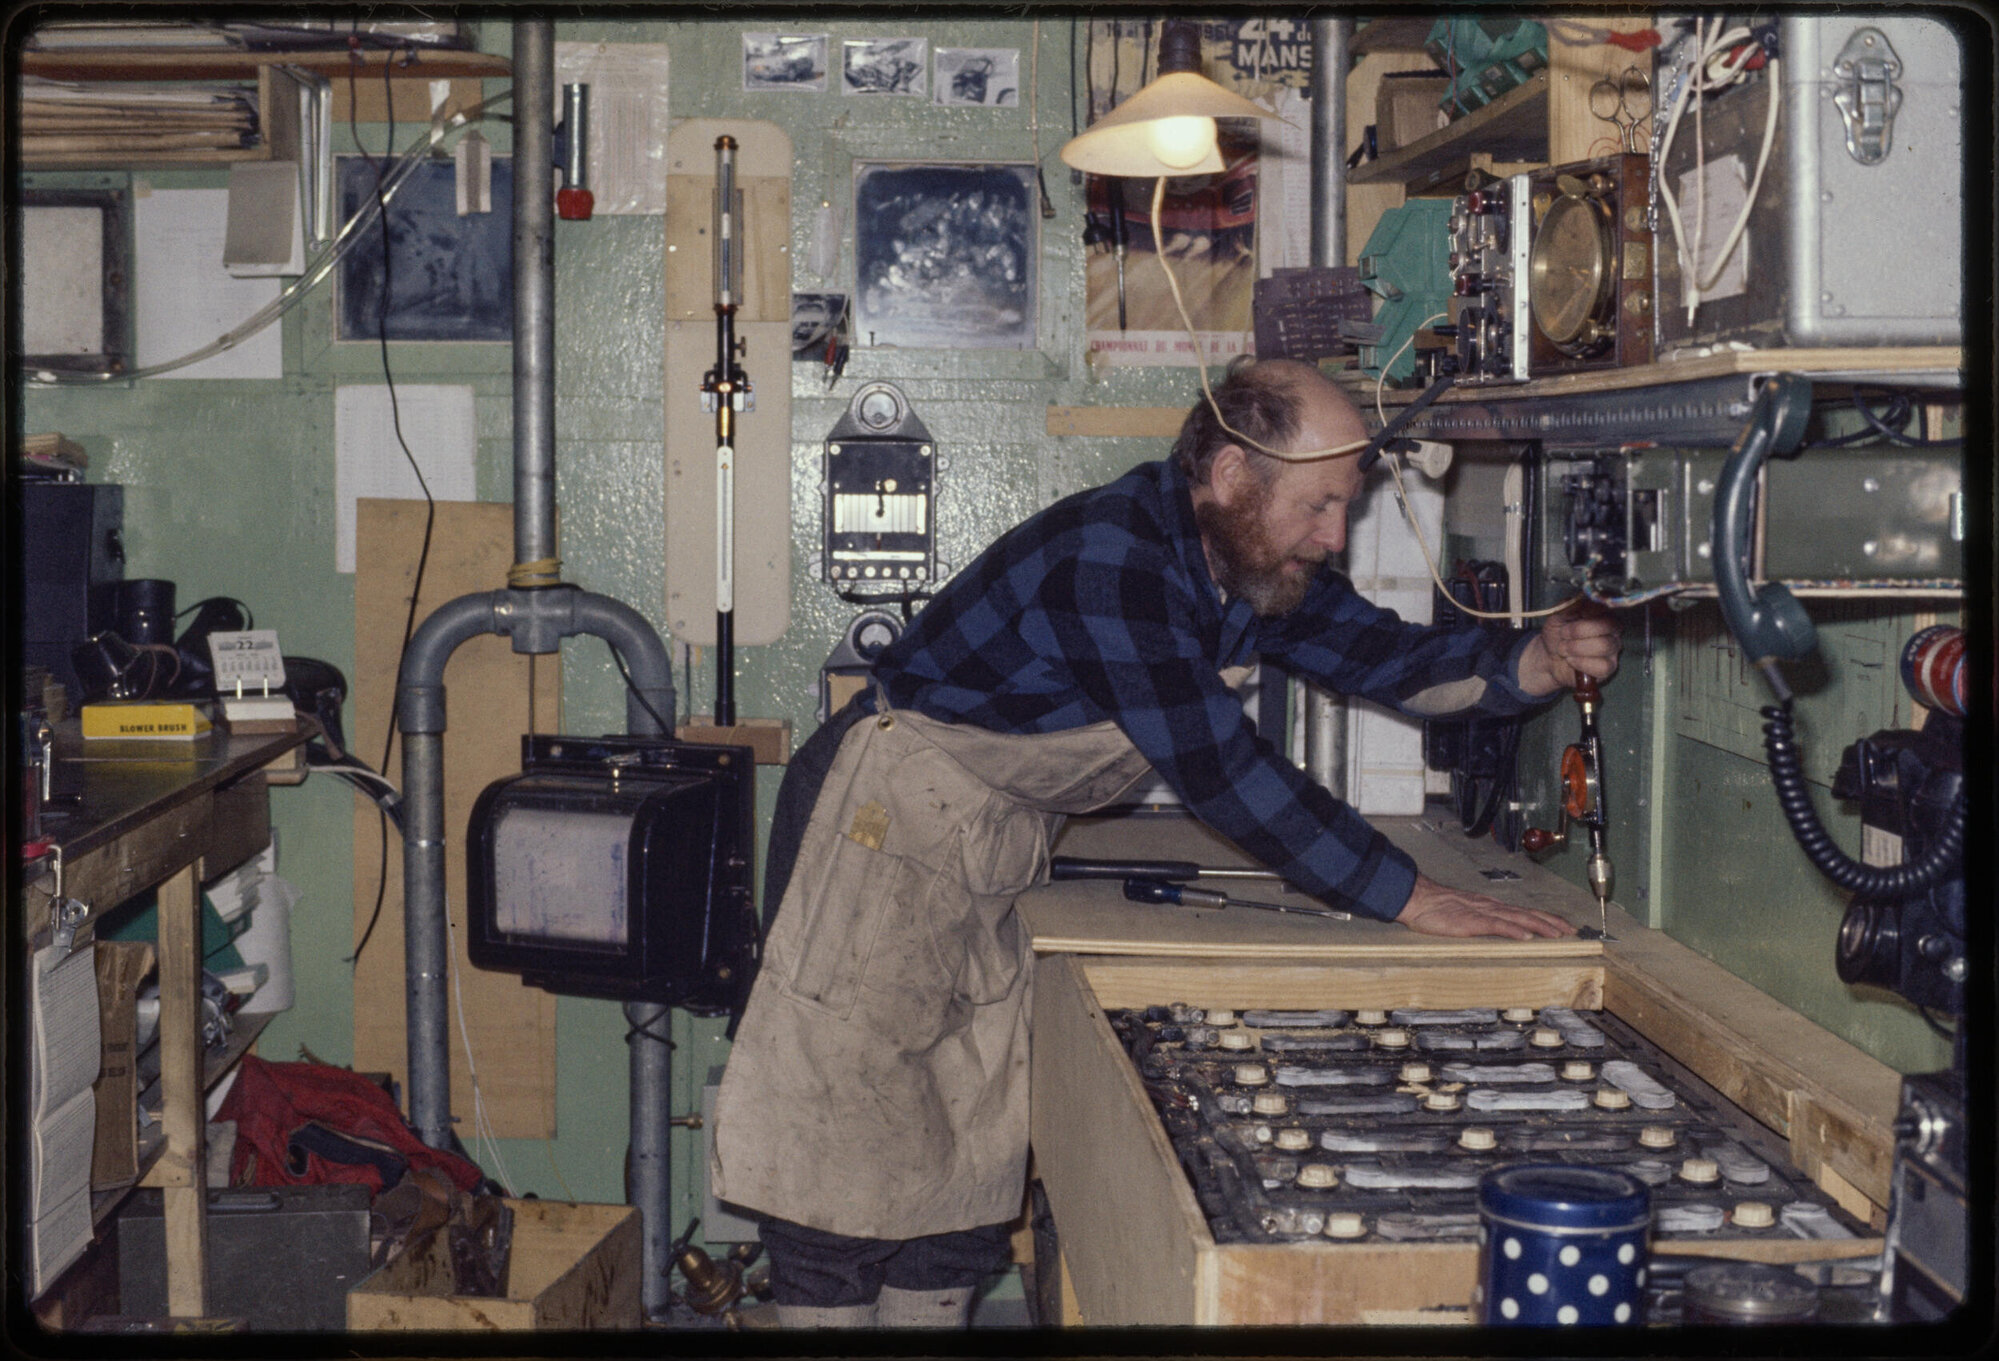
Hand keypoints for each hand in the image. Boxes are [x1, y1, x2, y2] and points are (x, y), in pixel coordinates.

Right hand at [1395, 872, 1577, 938]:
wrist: (1417, 898)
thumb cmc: (1436, 908)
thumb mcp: (1464, 915)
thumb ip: (1482, 922)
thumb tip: (1499, 932)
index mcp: (1490, 907)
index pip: (1524, 913)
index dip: (1545, 919)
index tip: (1563, 927)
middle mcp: (1491, 907)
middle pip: (1528, 914)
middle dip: (1551, 923)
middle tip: (1571, 932)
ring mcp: (1482, 913)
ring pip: (1517, 920)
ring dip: (1540, 927)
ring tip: (1557, 935)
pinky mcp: (1471, 922)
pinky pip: (1496, 926)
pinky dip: (1513, 931)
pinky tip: (1525, 936)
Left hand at [1518, 601, 1622, 695]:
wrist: (1548, 657)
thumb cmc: (1557, 634)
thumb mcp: (1558, 615)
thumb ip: (1570, 605)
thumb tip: (1582, 600)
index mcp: (1602, 613)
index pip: (1607, 606)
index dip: (1589, 610)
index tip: (1574, 616)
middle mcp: (1612, 629)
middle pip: (1608, 625)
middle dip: (1579, 630)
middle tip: (1563, 634)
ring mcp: (1613, 648)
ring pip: (1604, 645)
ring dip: (1577, 647)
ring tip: (1563, 649)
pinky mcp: (1609, 667)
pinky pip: (1603, 666)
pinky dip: (1582, 663)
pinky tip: (1571, 660)